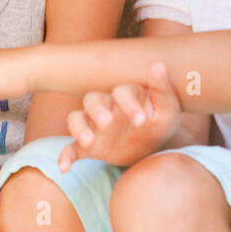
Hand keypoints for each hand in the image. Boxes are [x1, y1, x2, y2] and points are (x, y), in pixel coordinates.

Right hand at [58, 62, 181, 171]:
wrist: (153, 146)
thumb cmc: (160, 121)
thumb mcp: (167, 108)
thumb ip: (161, 88)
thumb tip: (157, 64)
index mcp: (125, 95)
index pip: (121, 93)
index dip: (129, 105)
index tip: (141, 121)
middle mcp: (105, 107)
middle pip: (92, 100)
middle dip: (97, 110)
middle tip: (107, 123)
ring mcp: (93, 126)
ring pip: (77, 119)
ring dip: (79, 128)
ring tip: (88, 141)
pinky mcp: (88, 146)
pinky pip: (71, 148)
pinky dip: (65, 156)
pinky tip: (64, 167)